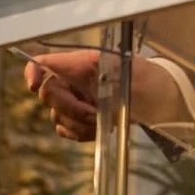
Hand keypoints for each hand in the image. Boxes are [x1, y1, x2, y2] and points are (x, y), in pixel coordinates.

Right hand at [22, 50, 184, 140]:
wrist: (162, 101)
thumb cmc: (148, 79)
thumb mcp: (125, 68)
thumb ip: (93, 68)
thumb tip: (63, 66)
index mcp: (81, 63)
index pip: (43, 62)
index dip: (32, 71)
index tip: (33, 86)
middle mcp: (74, 80)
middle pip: (48, 94)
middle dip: (69, 107)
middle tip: (93, 113)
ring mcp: (76, 100)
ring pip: (57, 116)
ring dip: (78, 123)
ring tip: (102, 120)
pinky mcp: (81, 119)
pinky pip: (66, 130)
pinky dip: (79, 133)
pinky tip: (97, 129)